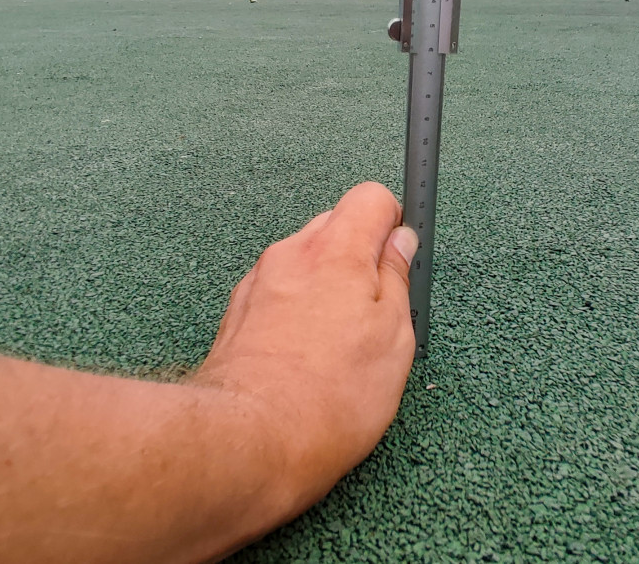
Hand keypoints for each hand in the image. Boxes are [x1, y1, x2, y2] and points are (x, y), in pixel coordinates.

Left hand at [191, 182, 416, 508]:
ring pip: (305, 262)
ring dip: (326, 286)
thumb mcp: (394, 339)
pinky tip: (306, 355)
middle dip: (359, 256)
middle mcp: (292, 254)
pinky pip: (279, 293)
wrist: (249, 441)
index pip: (371, 198)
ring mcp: (259, 282)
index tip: (401, 256)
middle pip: (335, 226)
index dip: (394, 222)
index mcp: (337, 251)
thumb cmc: (329, 397)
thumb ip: (398, 279)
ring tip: (338, 343)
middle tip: (376, 310)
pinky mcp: (237, 312)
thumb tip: (399, 243)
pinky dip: (297, 311)